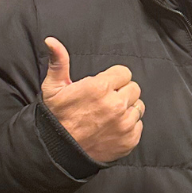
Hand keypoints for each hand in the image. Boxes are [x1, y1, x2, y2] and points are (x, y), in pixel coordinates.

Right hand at [42, 37, 143, 162]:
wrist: (59, 152)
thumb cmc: (57, 118)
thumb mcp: (53, 88)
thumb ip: (59, 62)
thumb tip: (52, 40)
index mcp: (100, 88)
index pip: (124, 73)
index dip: (113, 79)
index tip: (103, 87)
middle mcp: (116, 105)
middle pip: (134, 88)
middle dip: (121, 92)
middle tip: (106, 101)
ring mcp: (124, 123)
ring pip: (138, 106)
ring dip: (127, 109)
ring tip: (109, 115)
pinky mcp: (130, 139)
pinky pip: (139, 124)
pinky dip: (129, 126)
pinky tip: (113, 127)